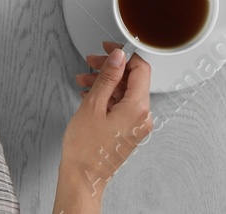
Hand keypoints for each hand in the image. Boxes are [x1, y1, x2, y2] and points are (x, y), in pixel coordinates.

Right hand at [53, 41, 152, 213]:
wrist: (83, 176)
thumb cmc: (86, 147)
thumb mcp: (93, 104)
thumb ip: (108, 77)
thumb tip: (118, 56)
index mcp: (138, 108)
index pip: (140, 69)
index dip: (124, 54)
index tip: (108, 48)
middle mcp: (143, 116)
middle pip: (132, 80)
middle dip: (110, 68)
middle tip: (92, 62)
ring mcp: (137, 125)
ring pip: (124, 92)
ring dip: (105, 83)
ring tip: (83, 80)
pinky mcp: (129, 131)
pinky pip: (121, 105)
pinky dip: (106, 97)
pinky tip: (89, 94)